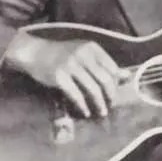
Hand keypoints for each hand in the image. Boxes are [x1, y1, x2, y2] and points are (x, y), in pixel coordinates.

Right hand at [4, 31, 129, 117]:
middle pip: (105, 79)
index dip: (116, 83)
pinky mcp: (59, 76)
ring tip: (102, 112)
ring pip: (93, 89)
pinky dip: (83, 105)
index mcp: (92, 48)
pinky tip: (85, 112)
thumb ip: (103, 64)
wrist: (35, 52)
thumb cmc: (62, 54)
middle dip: (111, 95)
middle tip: (112, 105)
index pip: (112, 68)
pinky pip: (76, 95)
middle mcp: (83, 54)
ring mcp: (70, 65)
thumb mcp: (84, 54)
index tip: (115, 93)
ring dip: (100, 103)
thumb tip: (126, 76)